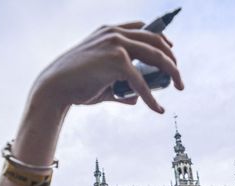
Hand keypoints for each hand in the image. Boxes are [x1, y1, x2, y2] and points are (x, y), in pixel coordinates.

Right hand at [29, 22, 183, 113]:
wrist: (55, 87)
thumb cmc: (75, 84)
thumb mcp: (100, 79)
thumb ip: (119, 85)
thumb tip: (136, 99)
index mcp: (109, 31)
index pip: (142, 27)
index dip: (161, 37)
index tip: (171, 48)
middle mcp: (115, 33)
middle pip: (155, 40)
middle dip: (172, 56)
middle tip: (178, 75)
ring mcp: (116, 45)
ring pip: (156, 56)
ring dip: (172, 71)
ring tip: (179, 86)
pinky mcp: (117, 62)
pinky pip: (141, 82)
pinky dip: (151, 97)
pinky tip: (157, 108)